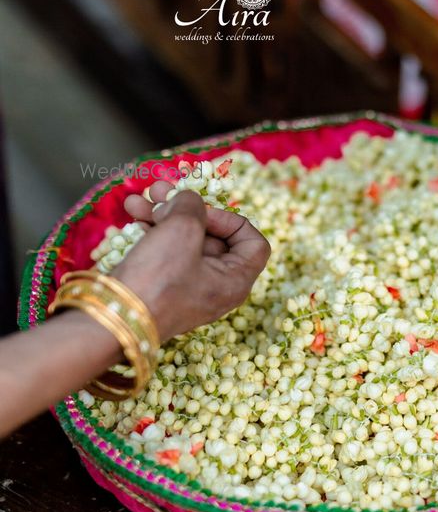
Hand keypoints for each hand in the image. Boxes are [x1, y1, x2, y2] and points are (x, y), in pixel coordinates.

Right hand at [111, 181, 270, 340]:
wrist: (110, 320)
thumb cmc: (158, 278)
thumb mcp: (182, 231)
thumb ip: (192, 206)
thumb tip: (187, 201)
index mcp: (236, 281)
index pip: (253, 243)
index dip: (231, 220)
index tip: (202, 212)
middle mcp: (217, 287)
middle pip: (212, 237)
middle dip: (185, 209)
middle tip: (160, 191)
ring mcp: (188, 289)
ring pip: (183, 241)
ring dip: (162, 214)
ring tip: (137, 200)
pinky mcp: (162, 288)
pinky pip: (164, 253)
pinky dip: (151, 232)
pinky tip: (132, 216)